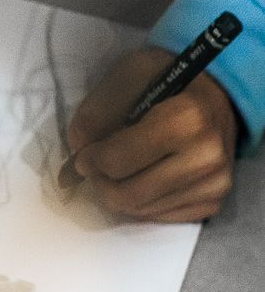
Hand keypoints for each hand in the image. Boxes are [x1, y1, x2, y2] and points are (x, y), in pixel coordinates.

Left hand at [66, 47, 239, 221]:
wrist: (215, 96)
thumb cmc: (168, 82)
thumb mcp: (128, 74)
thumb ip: (97, 111)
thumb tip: (76, 150)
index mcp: (186, 120)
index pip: (115, 162)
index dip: (90, 159)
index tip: (86, 152)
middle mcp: (206, 157)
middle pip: (125, 194)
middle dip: (100, 182)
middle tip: (98, 166)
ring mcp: (213, 183)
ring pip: (138, 210)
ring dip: (117, 193)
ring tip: (122, 168)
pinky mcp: (213, 201)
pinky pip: (157, 217)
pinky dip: (140, 203)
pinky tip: (144, 178)